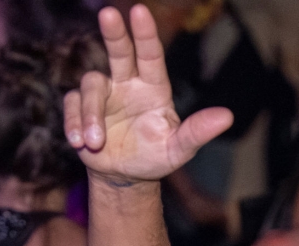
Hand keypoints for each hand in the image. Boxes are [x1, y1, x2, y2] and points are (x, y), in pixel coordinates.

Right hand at [64, 5, 233, 185]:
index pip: (151, 56)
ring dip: (91, 114)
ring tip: (95, 143)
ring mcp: (102, 95)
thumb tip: (226, 117)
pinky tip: (79, 143)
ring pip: (91, 86)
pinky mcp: (80, 108)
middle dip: (114, 32)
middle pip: (119, 51)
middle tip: (108, 13)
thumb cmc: (155, 156)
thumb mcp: (178, 149)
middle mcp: (127, 84)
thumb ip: (197, 132)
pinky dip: (74, 123)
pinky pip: (72, 106)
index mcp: (153, 87)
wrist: (125, 175)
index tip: (140, 11)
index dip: (145, 34)